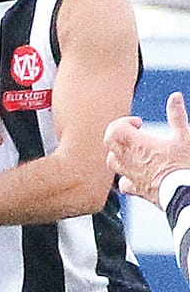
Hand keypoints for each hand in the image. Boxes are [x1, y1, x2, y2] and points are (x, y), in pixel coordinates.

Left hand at [105, 91, 189, 207]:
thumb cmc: (184, 166)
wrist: (186, 194)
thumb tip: (175, 96)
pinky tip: (135, 176)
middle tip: (133, 134)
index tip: (138, 123)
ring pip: (113, 162)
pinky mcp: (136, 190)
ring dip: (120, 154)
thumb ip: (177, 116)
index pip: (114, 128)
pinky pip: (123, 184)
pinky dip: (126, 179)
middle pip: (109, 142)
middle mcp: (129, 160)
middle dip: (119, 135)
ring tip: (134, 152)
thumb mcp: (185, 137)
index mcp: (138, 144)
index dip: (124, 122)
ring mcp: (131, 176)